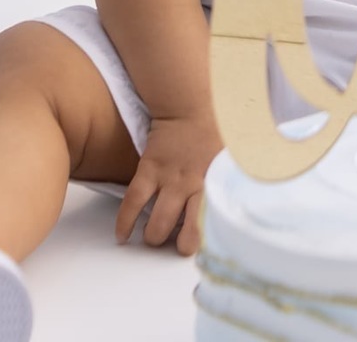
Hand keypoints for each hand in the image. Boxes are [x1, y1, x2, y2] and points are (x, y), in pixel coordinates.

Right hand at [115, 112, 222, 255]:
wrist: (188, 109)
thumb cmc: (213, 137)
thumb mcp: (230, 164)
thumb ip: (229, 189)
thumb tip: (234, 212)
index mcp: (218, 186)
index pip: (217, 226)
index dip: (210, 243)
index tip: (205, 247)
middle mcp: (195, 186)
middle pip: (188, 234)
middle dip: (179, 245)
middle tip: (175, 242)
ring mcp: (171, 179)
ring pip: (158, 224)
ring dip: (154, 236)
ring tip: (152, 236)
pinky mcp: (150, 170)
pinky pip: (133, 202)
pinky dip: (124, 223)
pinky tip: (122, 236)